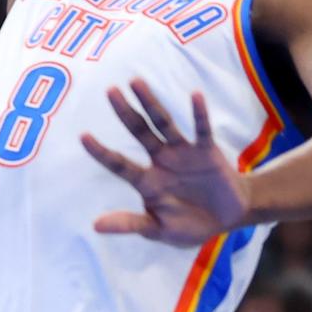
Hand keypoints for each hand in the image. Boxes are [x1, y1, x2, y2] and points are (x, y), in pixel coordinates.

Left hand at [81, 81, 248, 247]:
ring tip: (136, 82)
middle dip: (125, 112)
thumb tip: (95, 226)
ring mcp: (184, 153)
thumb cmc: (190, 224)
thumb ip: (131, 224)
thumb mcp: (159, 229)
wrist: (228, 219)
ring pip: (164, 123)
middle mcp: (161, 161)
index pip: (120, 164)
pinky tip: (195, 95)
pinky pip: (202, 130)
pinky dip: (199, 114)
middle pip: (139, 132)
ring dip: (151, 103)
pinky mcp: (207, 151)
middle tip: (110, 90)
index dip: (102, 152)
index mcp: (147, 181)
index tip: (83, 136)